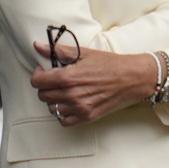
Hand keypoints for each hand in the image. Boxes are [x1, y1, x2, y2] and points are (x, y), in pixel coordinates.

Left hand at [30, 43, 158, 125]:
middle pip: (42, 95)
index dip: (38, 75)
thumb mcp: (85, 53)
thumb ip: (59, 51)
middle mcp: (70, 94)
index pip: (37, 81)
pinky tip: (71, 104)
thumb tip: (38, 46)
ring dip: (55, 100)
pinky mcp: (86, 117)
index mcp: (67, 77)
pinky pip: (64, 121)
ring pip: (52, 108)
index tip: (44, 71)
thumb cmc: (110, 64)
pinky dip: (64, 114)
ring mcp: (78, 108)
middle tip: (57, 80)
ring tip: (66, 92)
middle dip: (46, 87)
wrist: (132, 77)